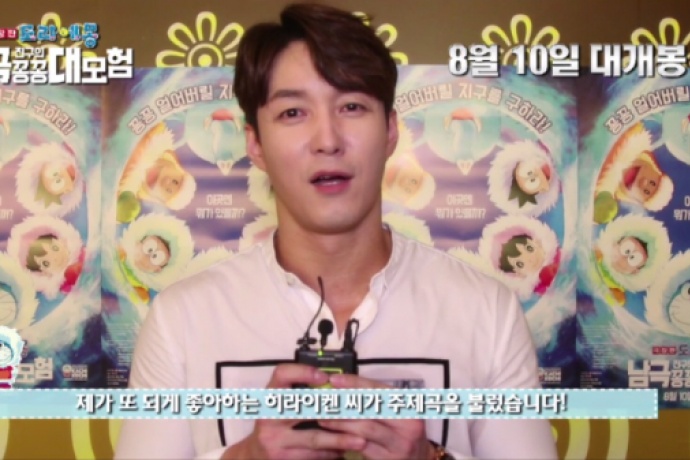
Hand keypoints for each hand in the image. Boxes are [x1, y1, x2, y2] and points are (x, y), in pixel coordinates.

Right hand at [223, 364, 365, 459]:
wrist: (253, 455)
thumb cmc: (275, 423)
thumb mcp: (280, 404)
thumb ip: (300, 393)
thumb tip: (336, 382)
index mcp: (270, 395)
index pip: (282, 374)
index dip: (303, 372)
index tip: (324, 377)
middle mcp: (269, 416)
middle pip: (305, 408)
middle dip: (334, 409)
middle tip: (357, 409)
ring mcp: (274, 439)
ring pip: (314, 437)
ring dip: (340, 439)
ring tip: (361, 439)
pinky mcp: (281, 458)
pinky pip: (312, 455)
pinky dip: (330, 453)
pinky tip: (345, 451)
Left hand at [320, 374, 433, 459]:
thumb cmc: (404, 432)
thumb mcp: (399, 412)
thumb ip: (377, 400)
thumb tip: (344, 386)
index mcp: (409, 405)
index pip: (378, 390)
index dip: (354, 383)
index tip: (334, 380)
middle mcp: (408, 424)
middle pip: (370, 409)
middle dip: (343, 403)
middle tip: (323, 400)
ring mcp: (399, 444)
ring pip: (364, 428)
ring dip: (340, 422)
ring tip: (323, 417)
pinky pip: (363, 447)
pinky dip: (345, 439)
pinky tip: (333, 435)